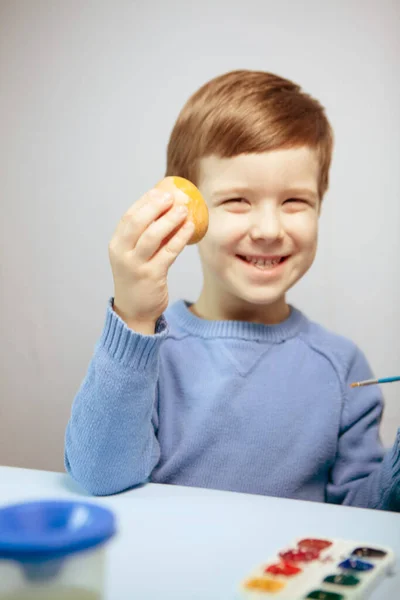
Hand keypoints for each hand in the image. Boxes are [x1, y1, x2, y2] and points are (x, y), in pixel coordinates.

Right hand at [109, 188, 193, 332]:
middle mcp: (122, 254)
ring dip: (170, 220)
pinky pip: (169, 251)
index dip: (145, 201)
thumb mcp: (132, 256)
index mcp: (116, 245)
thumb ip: (142, 236)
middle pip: (138, 222)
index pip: (129, 217)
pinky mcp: (152, 276)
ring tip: (185, 210)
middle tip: (173, 197)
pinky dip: (180, 237)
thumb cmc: (137, 278)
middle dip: (156, 206)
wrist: (134, 311)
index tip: (160, 191)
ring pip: (153, 235)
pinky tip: (191, 228)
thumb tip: (166, 210)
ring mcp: (136, 265)